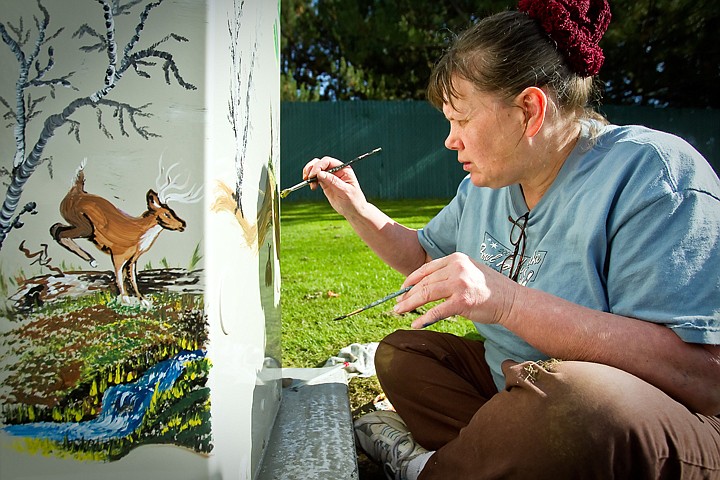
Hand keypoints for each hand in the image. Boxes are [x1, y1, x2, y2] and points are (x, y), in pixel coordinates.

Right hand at [302, 156, 366, 216]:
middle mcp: (336, 171)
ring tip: (308, 182)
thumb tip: (320, 173)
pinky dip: (311, 180)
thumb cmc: (353, 201)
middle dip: (312, 168)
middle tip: (308, 177)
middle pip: (320, 163)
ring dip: (310, 174)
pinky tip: (312, 186)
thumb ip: (333, 181)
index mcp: (343, 169)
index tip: (314, 174)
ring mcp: (330, 177)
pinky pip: (316, 178)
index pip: (328, 162)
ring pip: (316, 169)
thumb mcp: (344, 191)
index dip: (319, 166)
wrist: (354, 211)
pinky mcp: (325, 184)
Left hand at [394, 252, 517, 328]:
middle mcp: (456, 268)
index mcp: (456, 259)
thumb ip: (449, 274)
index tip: (402, 289)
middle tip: (396, 304)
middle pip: (424, 282)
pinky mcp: (462, 301)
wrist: (511, 300)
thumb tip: (426, 286)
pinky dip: (424, 318)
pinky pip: (437, 311)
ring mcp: (459, 284)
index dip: (411, 280)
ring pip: (426, 294)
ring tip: (398, 312)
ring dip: (409, 304)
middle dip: (407, 294)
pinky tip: (415, 323)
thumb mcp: (468, 272)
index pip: (426, 268)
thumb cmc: (489, 289)